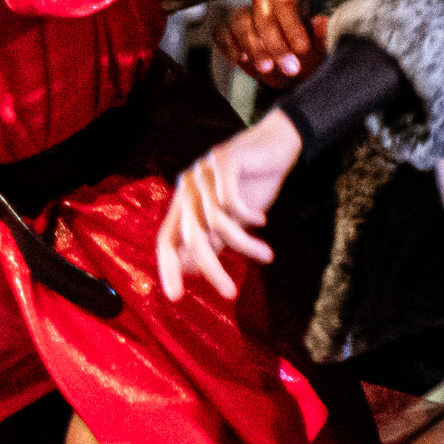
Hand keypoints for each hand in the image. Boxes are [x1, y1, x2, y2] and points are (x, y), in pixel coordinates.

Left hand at [155, 110, 304, 302]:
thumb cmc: (252, 186)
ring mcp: (204, 171)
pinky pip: (230, 200)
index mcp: (184, 202)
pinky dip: (246, 215)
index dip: (167, 268)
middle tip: (230, 293)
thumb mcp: (230, 221)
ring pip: (216, 221)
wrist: (277, 146)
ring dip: (243, 244)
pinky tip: (262, 218)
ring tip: (266, 255)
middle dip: (210, 269)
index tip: (175, 297)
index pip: (166, 239)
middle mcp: (188, 186)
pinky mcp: (224, 158)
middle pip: (191, 236)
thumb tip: (190, 271)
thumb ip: (211, 241)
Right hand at [215, 0, 330, 82]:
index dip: (293, 27)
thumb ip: (320, 35)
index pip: (287, 5)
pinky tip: (239, 60)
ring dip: (253, 46)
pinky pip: (221, 31)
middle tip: (290, 68)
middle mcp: (264, 0)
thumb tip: (321, 22)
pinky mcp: (225, 27)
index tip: (302, 49)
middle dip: (276, 43)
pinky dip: (228, 46)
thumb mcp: (317, 47)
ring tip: (266, 68)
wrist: (286, 70)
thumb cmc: (302, 53)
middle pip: (263, 14)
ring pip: (241, 21)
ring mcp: (243, 12)